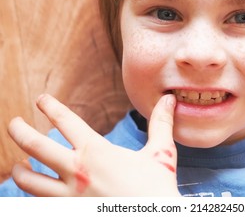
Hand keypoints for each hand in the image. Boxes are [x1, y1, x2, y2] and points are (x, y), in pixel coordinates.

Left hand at [8, 94, 179, 195]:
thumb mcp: (161, 154)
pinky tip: (36, 193)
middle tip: (13, 123)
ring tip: (18, 165)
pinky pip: (41, 204)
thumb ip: (161, 124)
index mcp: (96, 152)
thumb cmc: (157, 189)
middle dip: (20, 131)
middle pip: (36, 146)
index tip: (43, 99)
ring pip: (30, 181)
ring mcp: (68, 196)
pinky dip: (33, 197)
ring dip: (21, 171)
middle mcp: (77, 171)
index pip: (66, 121)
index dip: (51, 107)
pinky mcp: (68, 213)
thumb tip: (169, 100)